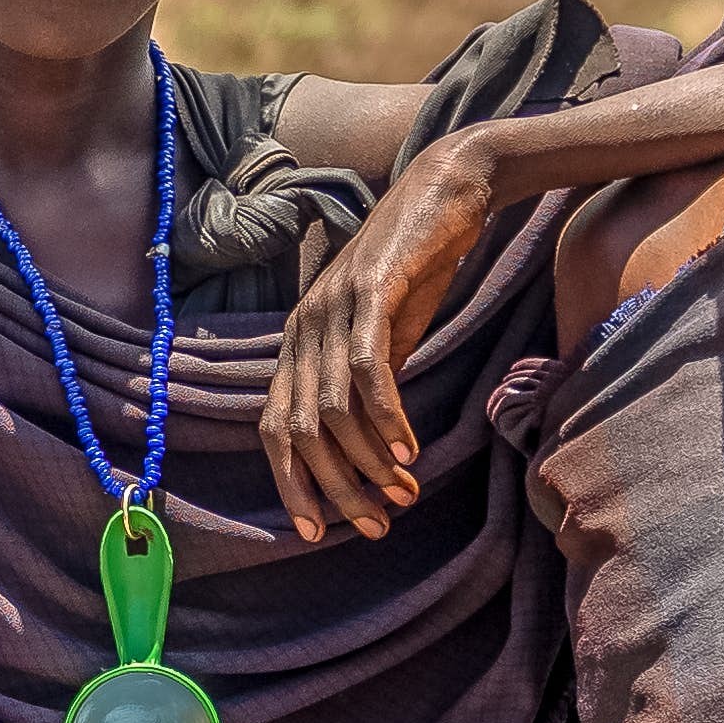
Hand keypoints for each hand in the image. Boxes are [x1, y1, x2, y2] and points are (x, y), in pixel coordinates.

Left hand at [260, 145, 493, 541]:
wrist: (447, 190)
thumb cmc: (417, 267)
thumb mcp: (386, 337)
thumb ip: (370, 387)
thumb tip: (374, 449)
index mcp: (299, 342)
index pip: (276, 429)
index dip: (292, 484)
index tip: (318, 532)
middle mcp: (304, 327)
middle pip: (302, 431)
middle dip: (336, 488)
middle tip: (376, 524)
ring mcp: (333, 308)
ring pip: (334, 410)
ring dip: (368, 462)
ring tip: (401, 492)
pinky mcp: (372, 292)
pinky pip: (369, 370)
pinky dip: (387, 417)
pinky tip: (410, 448)